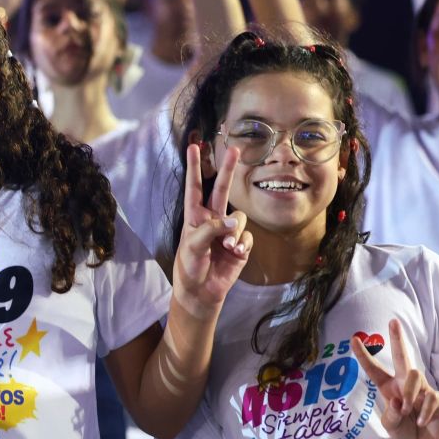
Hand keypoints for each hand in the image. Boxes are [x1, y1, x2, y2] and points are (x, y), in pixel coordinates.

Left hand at [174, 143, 250, 318]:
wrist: (202, 291)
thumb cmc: (191, 266)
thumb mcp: (193, 246)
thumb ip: (210, 229)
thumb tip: (233, 221)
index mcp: (195, 216)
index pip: (195, 187)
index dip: (195, 167)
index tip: (193, 146)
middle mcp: (212, 219)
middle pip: (222, 189)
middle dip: (228, 170)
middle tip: (235, 149)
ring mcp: (228, 231)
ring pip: (239, 217)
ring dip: (235, 232)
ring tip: (227, 247)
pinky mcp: (241, 244)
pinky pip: (247, 237)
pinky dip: (242, 245)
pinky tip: (235, 255)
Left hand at [352, 317, 438, 438]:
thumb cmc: (406, 427)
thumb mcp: (391, 426)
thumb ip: (390, 417)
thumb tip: (396, 401)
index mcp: (389, 387)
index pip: (374, 369)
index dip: (364, 355)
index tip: (353, 339)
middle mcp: (405, 383)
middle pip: (402, 356)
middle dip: (398, 338)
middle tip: (393, 321)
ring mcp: (423, 389)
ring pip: (414, 375)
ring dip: (409, 393)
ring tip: (406, 410)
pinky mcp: (438, 399)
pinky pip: (430, 398)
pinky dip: (423, 412)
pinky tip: (421, 421)